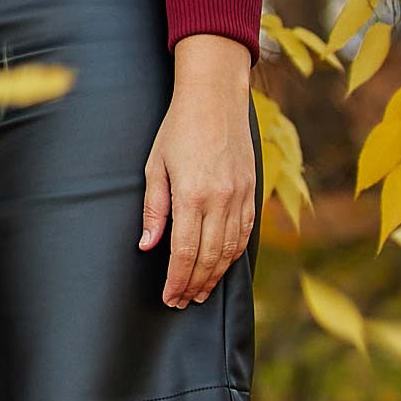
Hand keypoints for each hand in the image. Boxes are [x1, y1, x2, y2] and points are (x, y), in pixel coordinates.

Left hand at [142, 35, 257, 307]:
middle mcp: (220, 199)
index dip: (177, 279)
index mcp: (192, 194)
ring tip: (200, 292)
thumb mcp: (155, 165)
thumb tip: (147, 245)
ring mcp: (240, 196)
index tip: (169, 297)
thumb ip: (154, 208)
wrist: (215, 98)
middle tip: (182, 302)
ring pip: (230, 250)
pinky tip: (222, 266)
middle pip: (209, 257)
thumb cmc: (178, 129)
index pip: (185, 251)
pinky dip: (234, 255)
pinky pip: (245, 233)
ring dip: (215, 275)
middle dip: (194, 284)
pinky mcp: (252, 191)